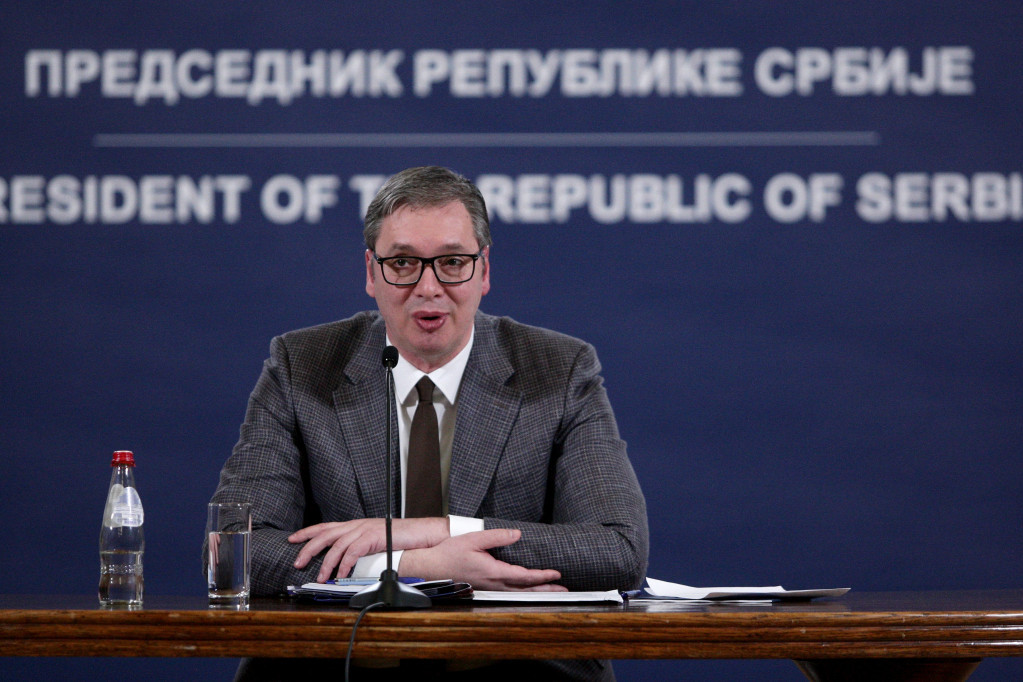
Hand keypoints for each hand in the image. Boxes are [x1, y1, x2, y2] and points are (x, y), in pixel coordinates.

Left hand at [288, 517, 448, 581]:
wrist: (420, 533)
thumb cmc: (401, 538)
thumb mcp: (375, 540)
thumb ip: (360, 547)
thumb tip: (345, 561)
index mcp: (355, 525)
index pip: (326, 526)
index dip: (307, 532)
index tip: (293, 539)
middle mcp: (357, 525)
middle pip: (325, 534)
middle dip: (308, 549)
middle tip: (298, 563)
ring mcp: (364, 530)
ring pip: (336, 545)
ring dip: (326, 563)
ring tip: (321, 577)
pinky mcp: (373, 537)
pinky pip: (353, 552)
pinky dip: (344, 564)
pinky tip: (341, 574)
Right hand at [401, 528, 566, 590]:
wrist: (432, 566)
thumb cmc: (450, 553)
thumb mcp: (474, 539)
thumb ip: (497, 537)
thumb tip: (517, 534)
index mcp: (493, 572)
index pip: (523, 576)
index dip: (541, 576)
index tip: (556, 573)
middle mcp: (493, 583)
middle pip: (524, 589)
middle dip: (545, 589)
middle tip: (563, 590)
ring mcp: (489, 587)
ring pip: (518, 592)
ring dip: (536, 592)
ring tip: (552, 592)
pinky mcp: (485, 586)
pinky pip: (509, 591)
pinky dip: (523, 591)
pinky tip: (528, 589)